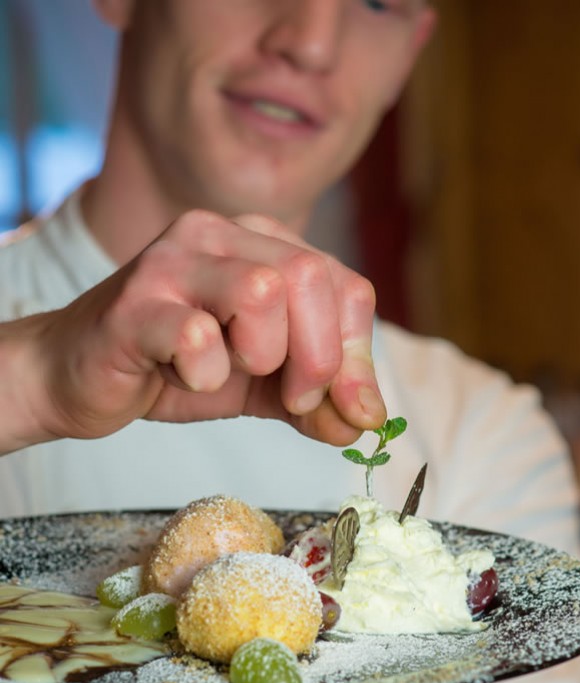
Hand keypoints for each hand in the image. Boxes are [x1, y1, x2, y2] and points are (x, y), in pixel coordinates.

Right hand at [1, 210, 384, 452]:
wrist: (82, 378)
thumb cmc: (179, 369)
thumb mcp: (267, 386)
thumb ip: (319, 399)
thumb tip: (368, 421)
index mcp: (263, 244)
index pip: (346, 285)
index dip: (355, 354)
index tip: (339, 403)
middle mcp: (221, 235)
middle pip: (312, 278)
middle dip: (319, 359)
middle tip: (294, 399)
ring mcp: (174, 260)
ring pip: (263, 291)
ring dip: (262, 358)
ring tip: (228, 372)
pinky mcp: (135, 301)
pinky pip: (199, 335)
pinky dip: (205, 373)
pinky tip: (181, 374)